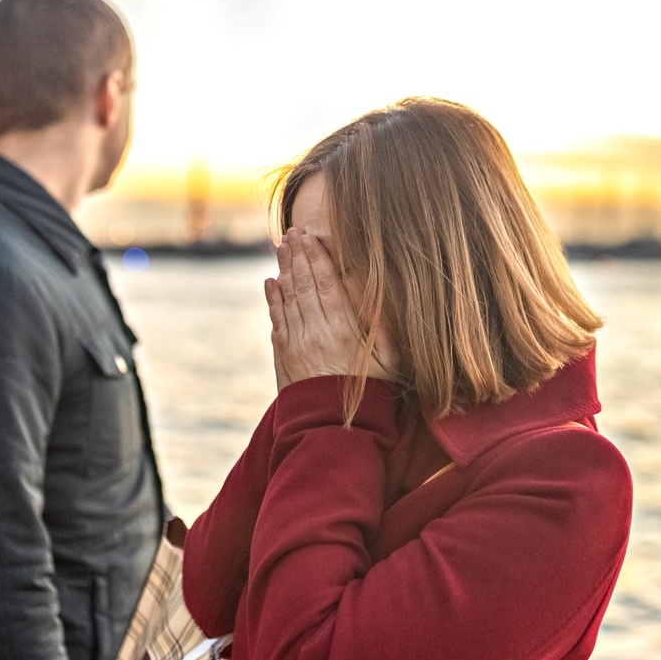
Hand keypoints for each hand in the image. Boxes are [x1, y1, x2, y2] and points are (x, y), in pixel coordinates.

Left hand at [264, 228, 395, 392]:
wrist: (334, 427)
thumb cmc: (371, 392)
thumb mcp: (390, 359)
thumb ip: (381, 324)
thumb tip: (367, 289)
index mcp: (344, 330)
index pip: (327, 284)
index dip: (317, 257)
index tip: (311, 236)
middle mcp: (316, 333)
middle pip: (304, 285)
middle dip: (297, 255)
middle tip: (292, 232)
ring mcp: (297, 344)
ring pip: (288, 299)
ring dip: (283, 270)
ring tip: (281, 247)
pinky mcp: (284, 356)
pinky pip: (277, 320)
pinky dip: (273, 299)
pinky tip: (271, 282)